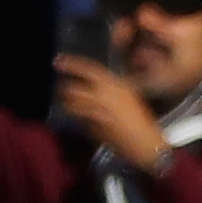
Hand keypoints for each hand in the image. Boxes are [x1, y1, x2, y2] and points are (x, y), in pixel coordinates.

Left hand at [52, 57, 168, 171]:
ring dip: (66, 102)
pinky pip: (78, 119)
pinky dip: (77, 117)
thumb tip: (97, 82)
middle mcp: (99, 97)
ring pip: (70, 104)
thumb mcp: (129, 94)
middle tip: (61, 86)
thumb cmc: (142, 117)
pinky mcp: (89, 128)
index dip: (71, 63)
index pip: (86, 69)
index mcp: (111, 85)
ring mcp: (92, 113)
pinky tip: (82, 117)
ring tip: (66, 100)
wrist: (143, 142)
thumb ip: (112, 86)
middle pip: (72, 88)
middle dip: (63, 87)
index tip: (58, 60)